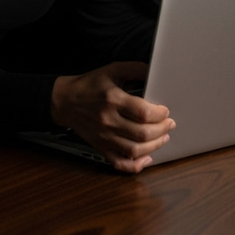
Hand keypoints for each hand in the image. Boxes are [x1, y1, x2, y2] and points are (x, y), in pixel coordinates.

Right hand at [51, 61, 175, 172]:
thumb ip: (134, 69)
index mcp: (113, 99)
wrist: (65, 101)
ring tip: (163, 137)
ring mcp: (104, 137)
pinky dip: (135, 165)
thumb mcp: (112, 70)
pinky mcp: (100, 147)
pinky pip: (120, 163)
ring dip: (155, 146)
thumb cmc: (89, 85)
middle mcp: (108, 120)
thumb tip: (154, 71)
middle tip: (169, 124)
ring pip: (135, 150)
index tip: (165, 111)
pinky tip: (146, 158)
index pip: (143, 112)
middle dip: (162, 130)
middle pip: (142, 133)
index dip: (160, 114)